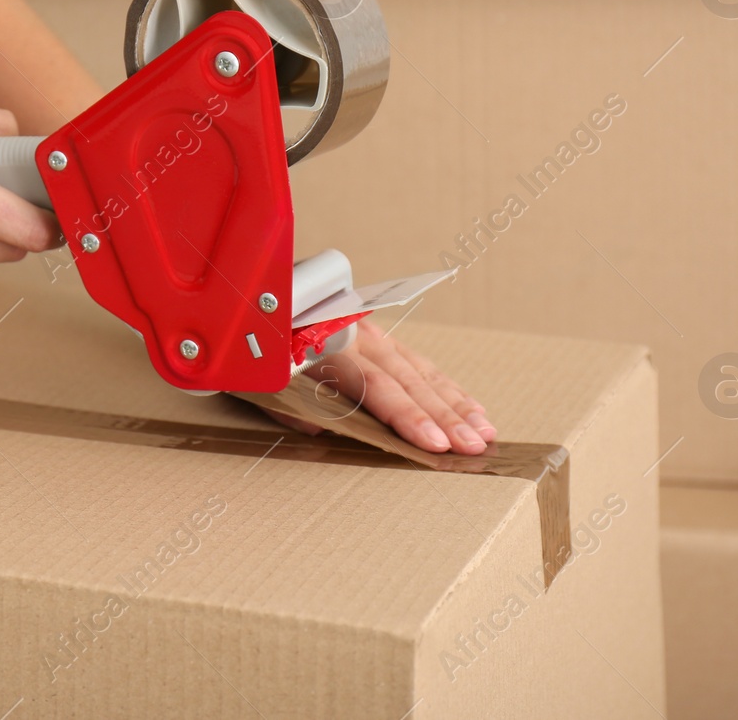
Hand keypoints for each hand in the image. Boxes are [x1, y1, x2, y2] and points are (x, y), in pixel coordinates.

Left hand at [265, 319, 496, 454]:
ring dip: (456, 404)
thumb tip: (317, 428)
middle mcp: (357, 335)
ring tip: (485, 432)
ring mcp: (372, 333)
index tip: (433, 442)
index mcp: (328, 342)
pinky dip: (448, 387)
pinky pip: (420, 362)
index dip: (405, 415)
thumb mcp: (256, 372)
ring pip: (421, 370)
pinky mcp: (379, 336)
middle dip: (445, 417)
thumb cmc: (252, 338)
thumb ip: (284, 401)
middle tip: (474, 448)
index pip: (374, 384)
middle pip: (407, 380)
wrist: (252, 290)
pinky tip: (473, 407)